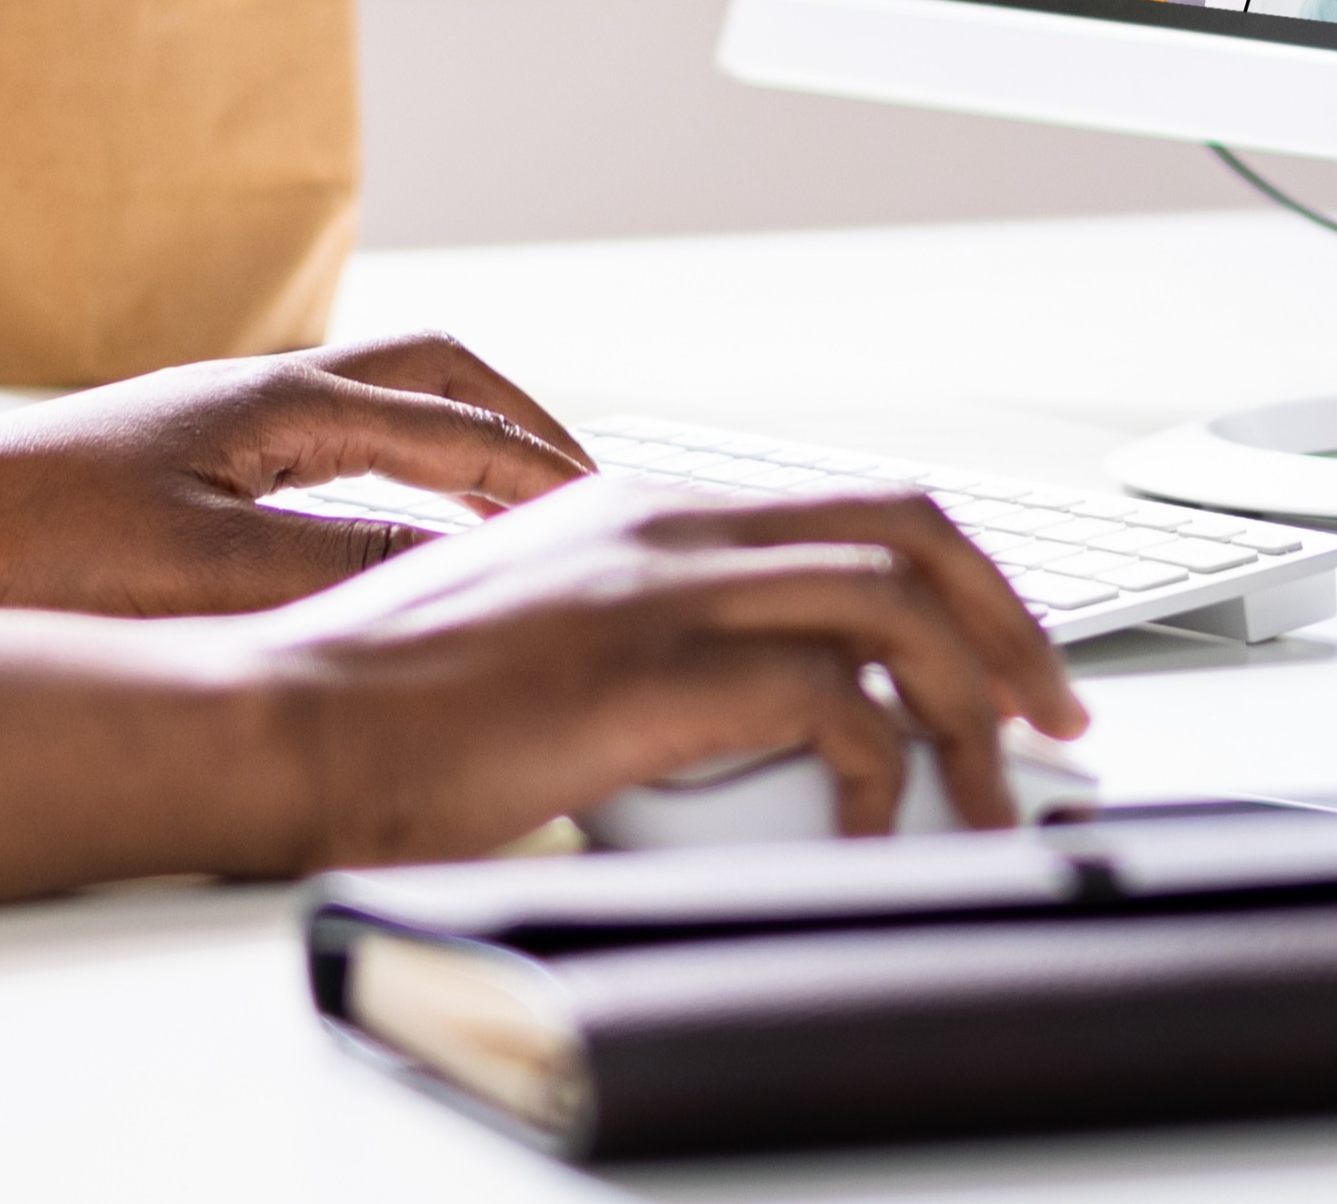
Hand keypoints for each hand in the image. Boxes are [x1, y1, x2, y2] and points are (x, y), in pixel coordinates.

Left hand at [0, 333, 593, 614]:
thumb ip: (341, 566)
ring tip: (518, 520)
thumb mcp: (206, 572)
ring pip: (385, 412)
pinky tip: (396, 551)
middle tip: (587, 493)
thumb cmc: (25, 551)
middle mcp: (261, 395)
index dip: (546, 473)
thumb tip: (461, 573)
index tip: (614, 518)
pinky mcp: (191, 472)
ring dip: (462, 452)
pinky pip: (336, 456)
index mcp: (281, 402)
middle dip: (524, 430)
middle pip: (437, 379)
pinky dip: (399, 485)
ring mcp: (224, 427)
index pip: (458, 423)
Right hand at [208, 474, 1094, 866]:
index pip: (855, 508)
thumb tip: (746, 720)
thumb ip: (644, 645)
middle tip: (1055, 712)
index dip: (956, 580)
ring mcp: (664, 580)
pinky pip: (833, 700)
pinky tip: (873, 830)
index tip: (1000, 663)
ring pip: (900, 600)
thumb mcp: (544, 642)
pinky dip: (882, 769)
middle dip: (1010, 619)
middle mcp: (670, 518)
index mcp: (646, 506)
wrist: (282, 721)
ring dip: (976, 703)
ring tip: (1000, 792)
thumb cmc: (388, 711)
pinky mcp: (652, 662)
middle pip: (913, 524)